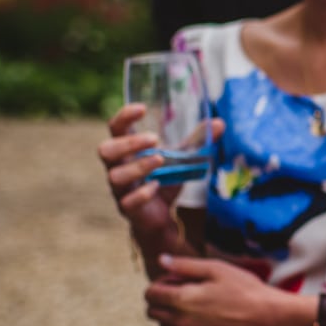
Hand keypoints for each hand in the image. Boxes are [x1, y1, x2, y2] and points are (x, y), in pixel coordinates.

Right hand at [97, 103, 215, 260]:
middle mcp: (118, 168)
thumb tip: (219, 123)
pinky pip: (127, 202)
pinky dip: (142, 193)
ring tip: (160, 160)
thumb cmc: (163, 179)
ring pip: (115, 176)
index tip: (142, 108)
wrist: (160, 217)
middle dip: (128, 143)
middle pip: (106, 150)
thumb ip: (196, 141)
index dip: (124, 116)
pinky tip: (157, 186)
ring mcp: (121, 189)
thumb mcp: (181, 158)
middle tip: (155, 139)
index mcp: (127, 151)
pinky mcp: (128, 209)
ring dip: (137, 166)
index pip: (115, 128)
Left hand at [145, 254, 299, 325]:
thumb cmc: (245, 289)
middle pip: (153, 313)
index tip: (174, 280)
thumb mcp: (217, 269)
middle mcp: (181, 322)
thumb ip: (185, 265)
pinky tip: (202, 322)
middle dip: (161, 300)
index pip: (150, 294)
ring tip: (193, 307)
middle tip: (183, 292)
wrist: (269, 318)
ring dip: (171, 318)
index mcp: (182, 300)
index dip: (159, 284)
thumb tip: (161, 260)